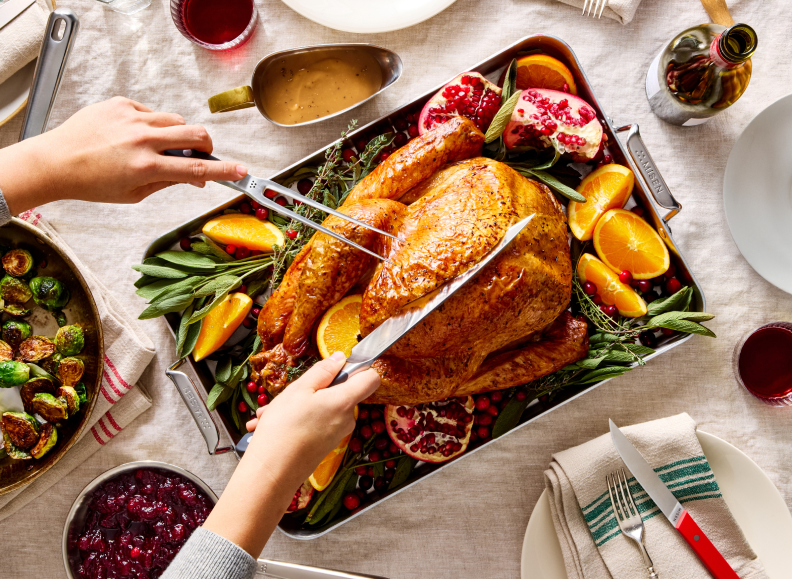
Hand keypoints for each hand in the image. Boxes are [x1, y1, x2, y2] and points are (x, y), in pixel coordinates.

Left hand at [0, 97, 246, 214]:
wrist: (55, 162)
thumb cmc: (92, 183)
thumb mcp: (135, 193)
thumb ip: (168, 182)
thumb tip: (195, 177)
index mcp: (146, 168)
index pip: (196, 169)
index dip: (224, 171)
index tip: (241, 171)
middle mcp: (142, 140)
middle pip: (196, 134)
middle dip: (206, 144)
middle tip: (200, 152)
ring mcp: (131, 119)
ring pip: (176, 120)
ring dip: (178, 134)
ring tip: (159, 146)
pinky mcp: (121, 104)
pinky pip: (152, 112)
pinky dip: (152, 124)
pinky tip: (134, 135)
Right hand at [202, 353, 378, 555]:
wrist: (273, 472)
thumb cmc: (285, 427)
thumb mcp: (300, 389)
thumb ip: (323, 371)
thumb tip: (340, 358)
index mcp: (345, 401)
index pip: (371, 378)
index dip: (358, 367)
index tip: (337, 367)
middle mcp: (347, 418)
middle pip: (341, 392)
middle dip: (315, 389)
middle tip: (288, 395)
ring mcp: (337, 433)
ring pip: (322, 408)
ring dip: (298, 406)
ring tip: (270, 414)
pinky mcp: (326, 444)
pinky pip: (315, 423)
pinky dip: (297, 421)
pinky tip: (271, 424)